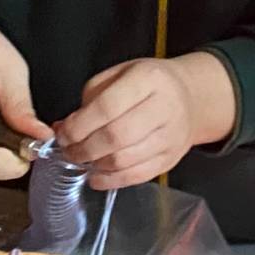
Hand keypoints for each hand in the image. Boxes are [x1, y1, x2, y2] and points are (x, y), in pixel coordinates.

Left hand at [54, 53, 235, 189]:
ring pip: (125, 160)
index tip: (63, 133)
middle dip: (84, 148)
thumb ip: (91, 97)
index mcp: (149, 79)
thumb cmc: (149, 84)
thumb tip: (66, 127)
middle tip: (69, 150)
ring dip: (95, 164)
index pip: (107, 107)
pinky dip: (111, 180)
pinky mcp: (170, 159)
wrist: (190, 98)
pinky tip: (97, 176)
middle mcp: (164, 107)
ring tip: (82, 159)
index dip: (79, 125)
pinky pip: (137, 176)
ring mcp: (170, 136)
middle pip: (116, 136)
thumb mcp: (120, 73)